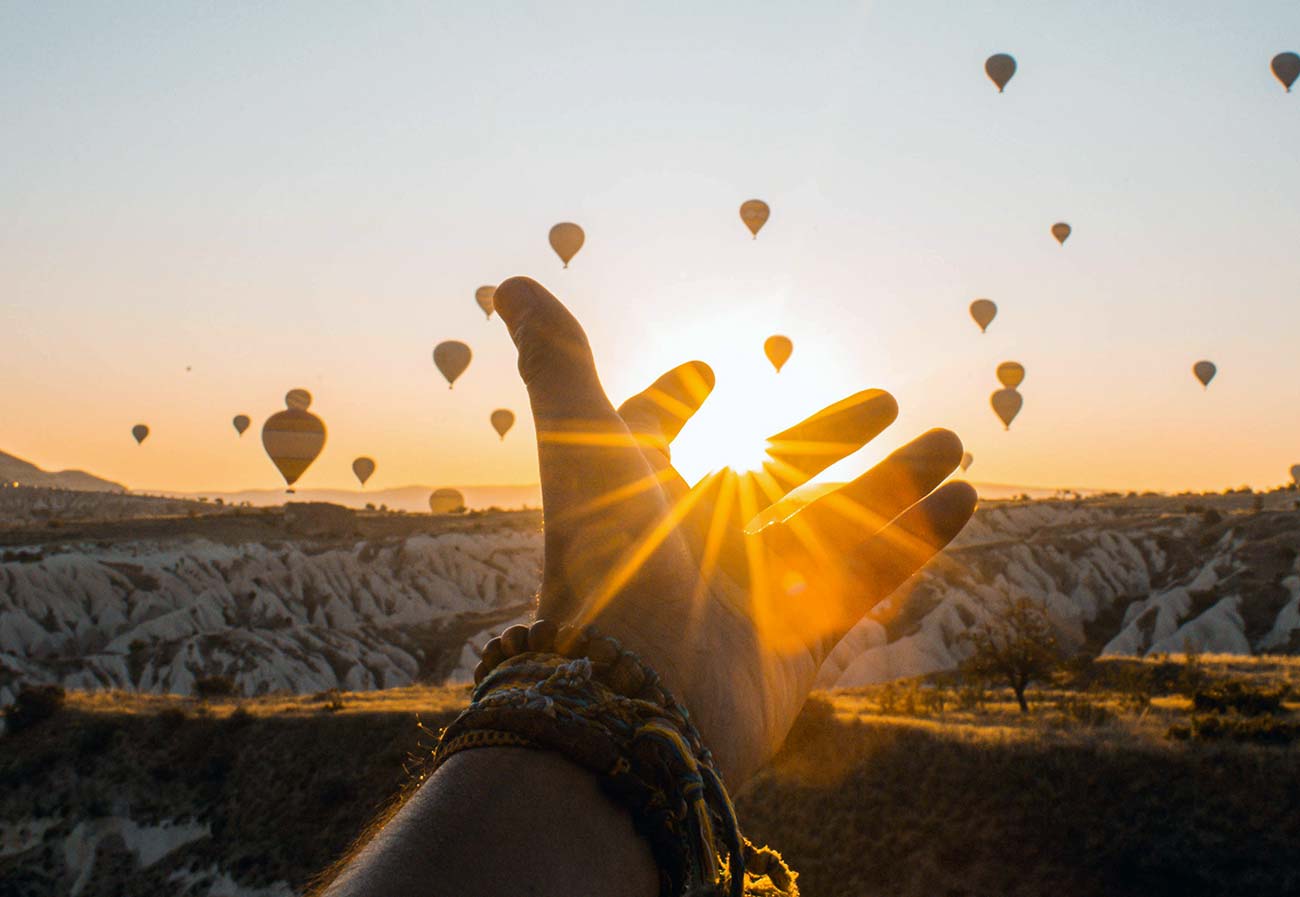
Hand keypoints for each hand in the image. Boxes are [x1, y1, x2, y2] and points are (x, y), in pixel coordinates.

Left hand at [494, 276, 976, 784]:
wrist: (638, 706)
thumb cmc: (607, 565)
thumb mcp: (586, 448)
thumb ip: (559, 365)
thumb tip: (511, 280)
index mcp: (639, 500)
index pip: (652, 439)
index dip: (670, 404)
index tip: (703, 372)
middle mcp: (692, 547)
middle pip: (770, 479)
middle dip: (827, 438)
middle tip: (885, 399)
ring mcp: (748, 599)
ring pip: (831, 528)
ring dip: (892, 485)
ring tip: (950, 440)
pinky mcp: (796, 648)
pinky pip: (863, 585)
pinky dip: (913, 542)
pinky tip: (963, 497)